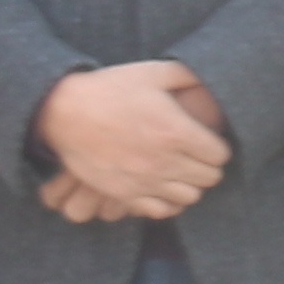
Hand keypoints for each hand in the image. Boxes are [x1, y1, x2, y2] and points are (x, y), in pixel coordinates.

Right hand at [35, 62, 228, 219]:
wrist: (62, 111)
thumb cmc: (108, 89)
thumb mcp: (151, 73)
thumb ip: (186, 76)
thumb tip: (209, 80)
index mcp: (177, 132)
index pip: (221, 155)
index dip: (217, 148)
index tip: (207, 142)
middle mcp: (165, 160)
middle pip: (210, 178)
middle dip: (207, 166)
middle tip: (196, 156)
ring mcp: (144, 180)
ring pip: (190, 197)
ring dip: (190, 184)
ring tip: (180, 171)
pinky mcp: (124, 193)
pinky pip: (161, 210)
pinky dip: (167, 201)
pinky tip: (161, 186)